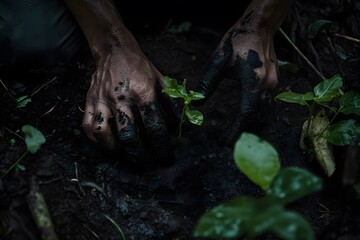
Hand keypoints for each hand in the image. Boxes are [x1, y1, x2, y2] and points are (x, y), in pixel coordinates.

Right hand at [82, 47, 178, 165]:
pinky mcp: (90, 100)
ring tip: (126, 157)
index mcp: (143, 92)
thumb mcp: (161, 81)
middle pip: (130, 135)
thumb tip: (183, 126)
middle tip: (147, 163)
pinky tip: (107, 146)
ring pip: (105, 133)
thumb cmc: (141, 68)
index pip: (154, 126)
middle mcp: (122, 97)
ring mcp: (103, 99)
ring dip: (115, 150)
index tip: (166, 157)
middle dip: (140, 155)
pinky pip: (89, 125)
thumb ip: (172, 104)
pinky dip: (97, 141)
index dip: (162, 146)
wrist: (115, 50)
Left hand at [196, 13, 278, 145]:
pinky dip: (259, 115)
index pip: (246, 115)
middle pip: (259, 118)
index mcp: (254, 83)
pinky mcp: (274, 81)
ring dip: (254, 126)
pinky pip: (268, 105)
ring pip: (266, 113)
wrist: (259, 26)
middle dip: (246, 132)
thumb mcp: (218, 61)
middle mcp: (268, 87)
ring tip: (239, 134)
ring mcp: (274, 84)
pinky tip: (249, 117)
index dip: (235, 131)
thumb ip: (207, 83)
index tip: (226, 142)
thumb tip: (196, 103)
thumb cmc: (238, 41)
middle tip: (231, 142)